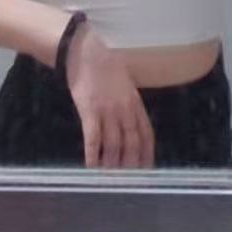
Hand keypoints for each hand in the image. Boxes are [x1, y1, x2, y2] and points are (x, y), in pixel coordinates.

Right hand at [64, 23, 155, 168]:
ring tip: (110, 179)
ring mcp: (107, 110)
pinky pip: (93, 138)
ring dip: (113, 164)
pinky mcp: (89, 110)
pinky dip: (93, 154)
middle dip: (132, 164)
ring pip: (114, 144)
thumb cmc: (104, 63)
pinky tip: (92, 167)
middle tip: (129, 181)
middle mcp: (124, 109)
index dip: (147, 153)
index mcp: (135, 102)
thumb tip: (130, 121)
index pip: (146, 133)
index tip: (147, 169)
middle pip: (132, 143)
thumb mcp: (125, 82)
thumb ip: (128, 102)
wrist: (85, 50)